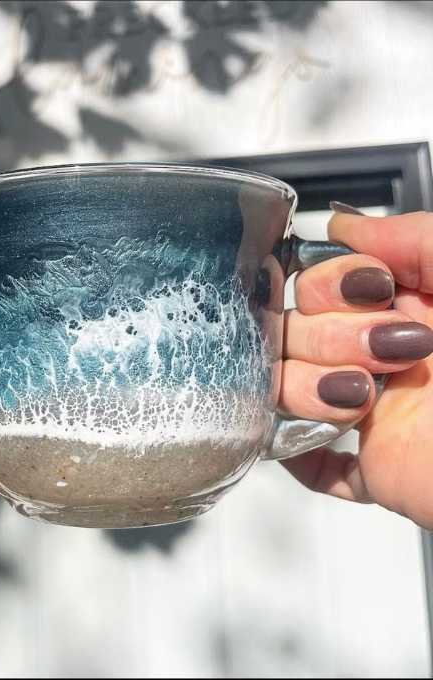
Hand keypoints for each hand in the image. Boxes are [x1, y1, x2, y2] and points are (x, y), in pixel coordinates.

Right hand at [280, 205, 432, 527]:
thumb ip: (414, 237)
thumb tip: (341, 223)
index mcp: (410, 305)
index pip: (322, 280)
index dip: (330, 282)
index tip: (373, 291)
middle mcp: (382, 352)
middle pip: (293, 330)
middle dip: (327, 335)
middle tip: (391, 351)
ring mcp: (372, 410)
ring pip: (283, 388)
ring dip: (308, 389)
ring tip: (362, 401)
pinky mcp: (371, 468)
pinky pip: (304, 458)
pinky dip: (299, 450)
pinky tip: (328, 435)